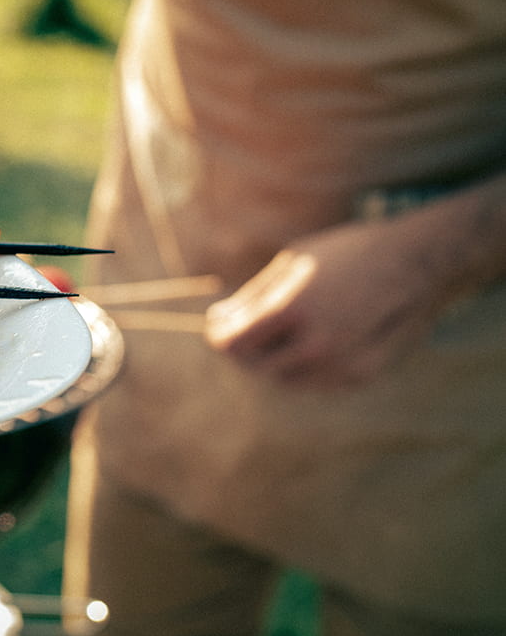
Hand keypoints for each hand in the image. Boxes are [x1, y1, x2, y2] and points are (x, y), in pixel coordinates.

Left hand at [204, 214, 453, 387]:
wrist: (418, 262)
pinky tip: (305, 345)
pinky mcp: (361, 375)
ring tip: (272, 336)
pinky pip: (316, 383)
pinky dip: (301, 369)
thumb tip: (221, 320)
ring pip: (285, 380)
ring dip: (270, 362)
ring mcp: (342, 364)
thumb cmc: (348, 252)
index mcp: (293, 310)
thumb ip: (254, 298)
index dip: (219, 336)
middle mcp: (317, 344)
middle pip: (256, 366)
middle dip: (242, 350)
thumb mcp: (293, 263)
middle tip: (240, 331)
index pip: (234, 343)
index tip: (218, 324)